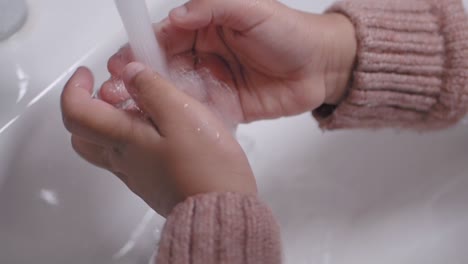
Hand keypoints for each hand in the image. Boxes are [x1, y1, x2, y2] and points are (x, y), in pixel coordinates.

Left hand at [61, 64, 256, 216]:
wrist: (221, 209)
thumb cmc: (206, 165)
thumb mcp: (182, 114)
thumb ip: (154, 89)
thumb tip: (132, 73)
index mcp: (124, 139)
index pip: (76, 113)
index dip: (75, 89)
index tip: (89, 75)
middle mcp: (124, 160)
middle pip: (85, 135)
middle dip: (90, 107)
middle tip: (115, 91)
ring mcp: (138, 175)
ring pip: (109, 146)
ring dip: (115, 122)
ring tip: (143, 107)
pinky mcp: (154, 183)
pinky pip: (132, 158)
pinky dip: (136, 138)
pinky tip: (164, 130)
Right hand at [100, 0, 356, 123]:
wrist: (321, 67)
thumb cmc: (290, 32)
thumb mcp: (251, 8)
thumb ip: (212, 8)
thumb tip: (176, 18)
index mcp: (205, 27)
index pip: (164, 36)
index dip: (140, 48)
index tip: (121, 62)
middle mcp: (204, 55)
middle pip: (161, 67)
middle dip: (136, 78)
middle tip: (114, 92)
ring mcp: (212, 83)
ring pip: (174, 91)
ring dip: (149, 100)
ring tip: (125, 111)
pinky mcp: (224, 107)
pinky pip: (196, 112)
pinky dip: (177, 118)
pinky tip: (157, 126)